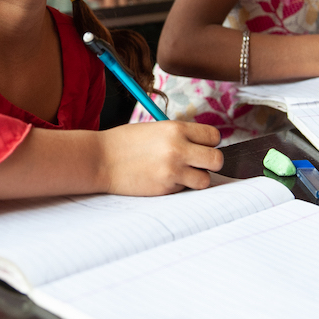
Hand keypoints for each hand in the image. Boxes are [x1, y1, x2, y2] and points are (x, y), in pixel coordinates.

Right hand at [98, 121, 222, 194]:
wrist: (100, 160)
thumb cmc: (125, 143)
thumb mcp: (155, 129)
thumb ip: (179, 136)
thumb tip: (202, 146)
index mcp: (175, 128)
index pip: (213, 136)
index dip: (209, 142)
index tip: (201, 146)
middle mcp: (178, 148)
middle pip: (217, 159)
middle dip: (211, 162)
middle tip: (198, 163)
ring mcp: (172, 170)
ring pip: (205, 179)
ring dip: (196, 178)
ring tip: (179, 173)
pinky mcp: (165, 188)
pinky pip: (184, 189)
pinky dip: (178, 186)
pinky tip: (161, 179)